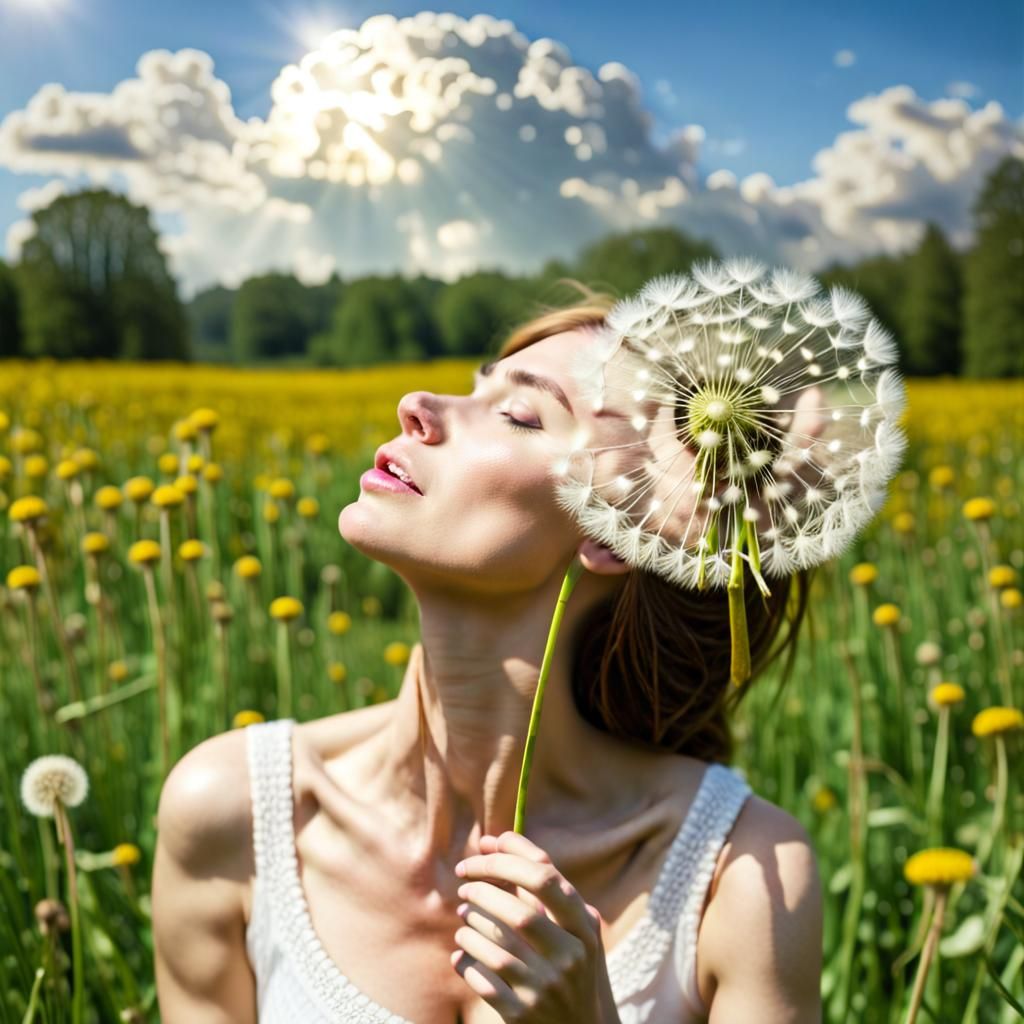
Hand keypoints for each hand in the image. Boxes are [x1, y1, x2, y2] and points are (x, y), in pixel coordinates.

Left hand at [451, 830, 619, 1022]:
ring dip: (470, 925)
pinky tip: (461, 954)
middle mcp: (570, 958)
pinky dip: (466, 961)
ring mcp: (547, 989)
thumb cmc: (568, 965)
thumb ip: (540, 888)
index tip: (484, 846)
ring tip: (463, 916)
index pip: (546, 878)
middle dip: (483, 891)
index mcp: (584, 929)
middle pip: (519, 912)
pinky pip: (483, 980)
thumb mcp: (572, 929)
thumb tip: (492, 841)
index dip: (510, 855)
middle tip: (465, 884)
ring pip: (496, 947)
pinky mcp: (523, 1015)